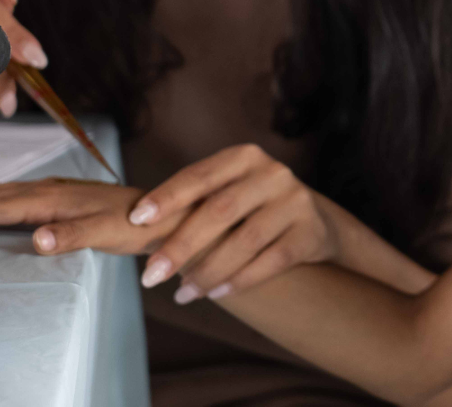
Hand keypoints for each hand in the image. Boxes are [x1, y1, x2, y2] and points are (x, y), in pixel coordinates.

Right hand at [0, 178, 183, 254]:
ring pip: (5, 192)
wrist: (164, 214)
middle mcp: (51, 188)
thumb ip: (72, 236)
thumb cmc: (136, 225)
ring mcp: (57, 190)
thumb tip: (36, 239)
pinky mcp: (62, 197)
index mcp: (54, 197)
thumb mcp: (106, 232)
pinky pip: (17, 197)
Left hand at [127, 144, 338, 304]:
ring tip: (182, 294)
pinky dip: (239, 281)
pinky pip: (270, 261)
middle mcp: (273, 173)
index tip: (136, 220)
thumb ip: (196, 202)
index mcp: (245, 157)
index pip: (200, 175)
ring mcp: (295, 201)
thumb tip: (137, 227)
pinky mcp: (310, 232)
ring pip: (245, 241)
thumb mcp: (230, 192)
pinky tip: (215, 293)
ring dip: (208, 272)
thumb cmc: (253, 208)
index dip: (167, 196)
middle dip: (181, 246)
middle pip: (220, 210)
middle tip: (150, 277)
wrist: (315, 222)